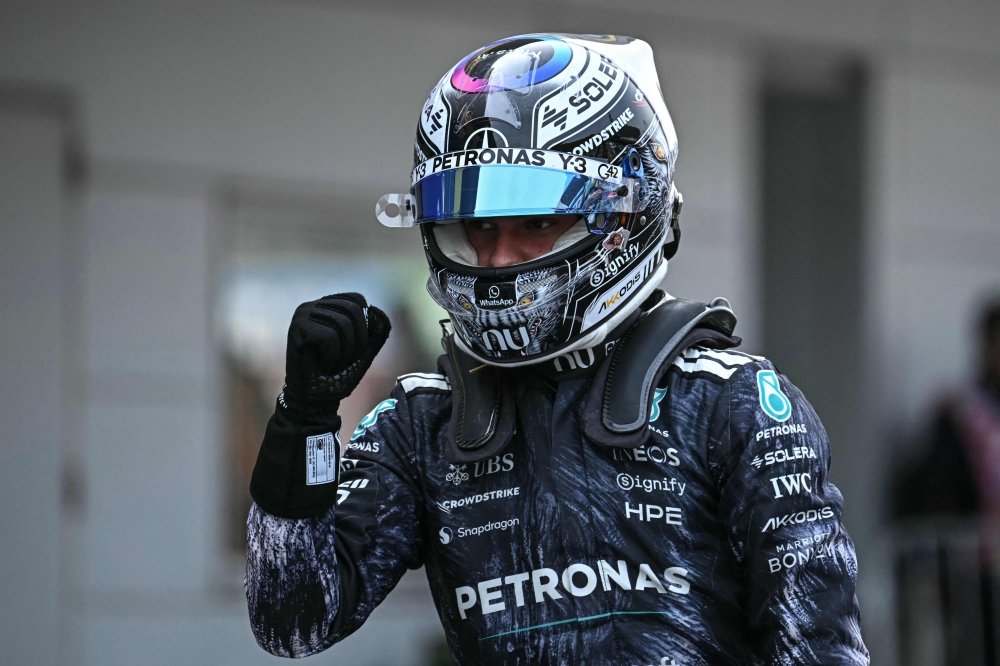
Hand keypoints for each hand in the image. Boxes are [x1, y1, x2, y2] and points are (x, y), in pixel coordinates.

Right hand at [281, 293, 390, 417]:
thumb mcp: (363, 352)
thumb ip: (375, 333)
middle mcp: (313, 306)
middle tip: (343, 361)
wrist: (315, 400)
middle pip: (353, 310)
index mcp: (328, 306)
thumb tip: (377, 310)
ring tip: (331, 364)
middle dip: (357, 341)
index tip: (353, 349)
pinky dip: (333, 357)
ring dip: (345, 353)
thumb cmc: (337, 376)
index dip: (364, 326)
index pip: (357, 300)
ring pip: (342, 324)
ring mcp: (302, 314)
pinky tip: (321, 365)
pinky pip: (329, 337)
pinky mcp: (297, 328)